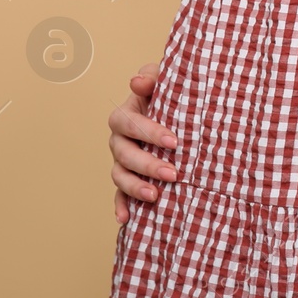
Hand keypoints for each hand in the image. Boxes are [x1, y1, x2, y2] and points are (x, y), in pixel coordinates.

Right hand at [108, 63, 178, 223]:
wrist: (178, 113)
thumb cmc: (169, 95)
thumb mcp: (163, 81)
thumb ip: (152, 77)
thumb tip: (137, 82)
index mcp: (126, 115)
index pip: (129, 122)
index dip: (149, 132)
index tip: (174, 142)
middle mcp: (119, 140)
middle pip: (124, 154)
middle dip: (147, 165)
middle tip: (173, 174)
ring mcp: (121, 161)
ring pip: (119, 176)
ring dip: (135, 187)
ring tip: (154, 196)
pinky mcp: (127, 179)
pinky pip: (119, 195)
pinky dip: (120, 206)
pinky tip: (125, 219)